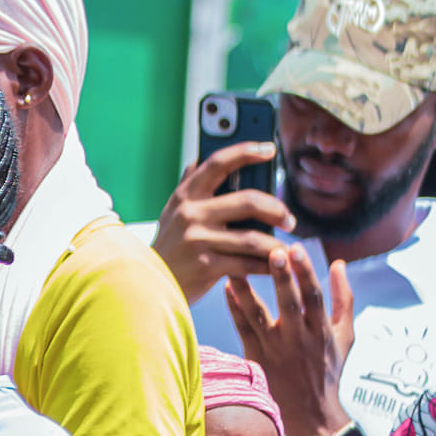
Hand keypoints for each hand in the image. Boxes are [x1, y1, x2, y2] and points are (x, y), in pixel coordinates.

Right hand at [152, 142, 294, 302]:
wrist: (146, 285)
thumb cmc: (169, 248)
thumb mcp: (172, 213)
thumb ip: (188, 188)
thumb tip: (200, 158)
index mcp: (185, 196)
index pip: (218, 163)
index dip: (246, 151)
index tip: (269, 149)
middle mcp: (190, 214)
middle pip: (249, 201)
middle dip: (277, 209)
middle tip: (289, 219)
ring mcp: (197, 240)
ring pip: (253, 238)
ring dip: (276, 244)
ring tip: (284, 248)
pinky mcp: (205, 266)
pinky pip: (247, 264)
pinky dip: (266, 266)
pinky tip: (273, 267)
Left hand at [225, 244, 356, 435]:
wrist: (313, 416)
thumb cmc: (330, 369)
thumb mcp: (346, 334)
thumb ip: (344, 298)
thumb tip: (339, 263)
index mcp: (322, 332)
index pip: (314, 297)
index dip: (306, 273)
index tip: (297, 249)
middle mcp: (299, 340)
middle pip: (289, 304)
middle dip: (282, 277)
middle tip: (273, 250)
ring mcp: (275, 351)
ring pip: (258, 316)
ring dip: (247, 290)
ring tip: (236, 265)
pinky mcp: (256, 359)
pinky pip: (242, 330)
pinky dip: (234, 309)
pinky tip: (227, 289)